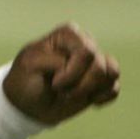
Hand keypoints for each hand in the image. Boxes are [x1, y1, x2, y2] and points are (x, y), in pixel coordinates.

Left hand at [3, 23, 119, 124]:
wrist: (28, 104)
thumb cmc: (25, 79)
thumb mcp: (30, 65)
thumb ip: (54, 60)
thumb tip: (81, 66)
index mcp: (67, 34)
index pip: (86, 51)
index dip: (72, 73)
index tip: (54, 82)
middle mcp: (85, 43)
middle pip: (99, 65)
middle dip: (80, 85)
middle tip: (61, 91)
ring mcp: (95, 61)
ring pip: (111, 74)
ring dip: (90, 91)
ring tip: (72, 94)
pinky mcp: (102, 80)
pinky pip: (114, 88)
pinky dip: (100, 98)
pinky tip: (85, 100)